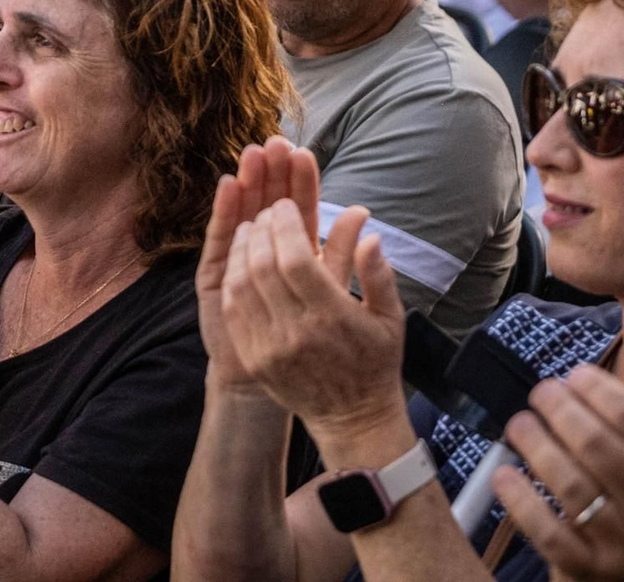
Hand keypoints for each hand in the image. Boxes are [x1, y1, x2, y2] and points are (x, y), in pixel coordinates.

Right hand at [198, 137, 322, 390]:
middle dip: (272, 174)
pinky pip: (220, 238)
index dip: (299, 182)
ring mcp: (237, 261)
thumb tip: (361, 211)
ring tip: (255, 156)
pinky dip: (225, 211)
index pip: (297, 207)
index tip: (303, 152)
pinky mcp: (215, 276)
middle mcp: (265, 251)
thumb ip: (344, 255)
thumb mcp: (340, 296)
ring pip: (243, 214)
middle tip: (274, 143)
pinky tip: (231, 185)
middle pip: (267, 203)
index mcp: (296, 252)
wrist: (287, 382)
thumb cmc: (320, 344)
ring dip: (249, 183)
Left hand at [221, 199, 406, 440]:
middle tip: (266, 211)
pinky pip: (233, 309)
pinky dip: (233, 277)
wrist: (352, 419)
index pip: (297, 259)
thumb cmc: (374, 361)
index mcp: (333, 316)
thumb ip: (379, 273)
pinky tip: (240, 260)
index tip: (284, 205)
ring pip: (241, 284)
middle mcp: (297, 331)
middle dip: (261, 229)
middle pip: (264, 266)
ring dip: (242, 249)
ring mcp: (270, 347)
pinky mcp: (254, 358)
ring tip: (249, 228)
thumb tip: (369, 232)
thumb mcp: (390, 317)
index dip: (285, 225)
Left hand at [498, 365, 623, 581]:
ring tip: (520, 424)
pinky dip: (521, 502)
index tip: (576, 375)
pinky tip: (504, 476)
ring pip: (570, 484)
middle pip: (596, 445)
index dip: (598, 388)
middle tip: (542, 393)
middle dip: (560, 409)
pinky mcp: (592, 573)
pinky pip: (548, 534)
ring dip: (536, 446)